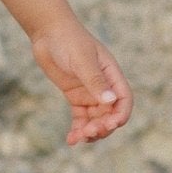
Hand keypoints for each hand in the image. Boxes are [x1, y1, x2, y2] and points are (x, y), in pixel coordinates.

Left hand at [30, 19, 132, 145]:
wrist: (48, 32)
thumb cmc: (68, 40)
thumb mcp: (82, 60)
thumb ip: (95, 80)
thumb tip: (110, 101)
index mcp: (111, 75)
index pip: (124, 100)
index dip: (121, 115)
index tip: (111, 124)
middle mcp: (104, 86)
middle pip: (110, 114)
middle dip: (102, 126)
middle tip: (89, 133)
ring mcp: (89, 92)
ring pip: (96, 119)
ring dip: (90, 131)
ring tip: (77, 138)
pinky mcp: (75, 97)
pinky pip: (80, 118)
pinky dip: (77, 129)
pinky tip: (71, 140)